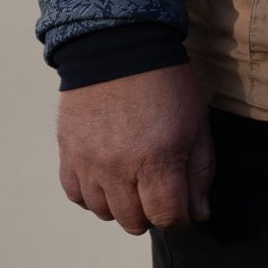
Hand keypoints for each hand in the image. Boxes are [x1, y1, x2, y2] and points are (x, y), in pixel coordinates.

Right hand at [56, 61, 214, 234]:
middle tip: (157, 188)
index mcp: (157, 160)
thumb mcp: (197, 124)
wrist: (120, 46)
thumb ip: (199, 173)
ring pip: (104, 212)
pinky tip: (106, 175)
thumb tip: (197, 214)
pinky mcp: (67, 153)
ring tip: (131, 178)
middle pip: (134, 222)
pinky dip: (92, 193)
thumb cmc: (166, 84)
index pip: (167, 217)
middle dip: (151, 213)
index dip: (179, 218)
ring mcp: (88, 162)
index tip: (181, 206)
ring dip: (121, 204)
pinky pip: (76, 195)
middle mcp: (118, 168)